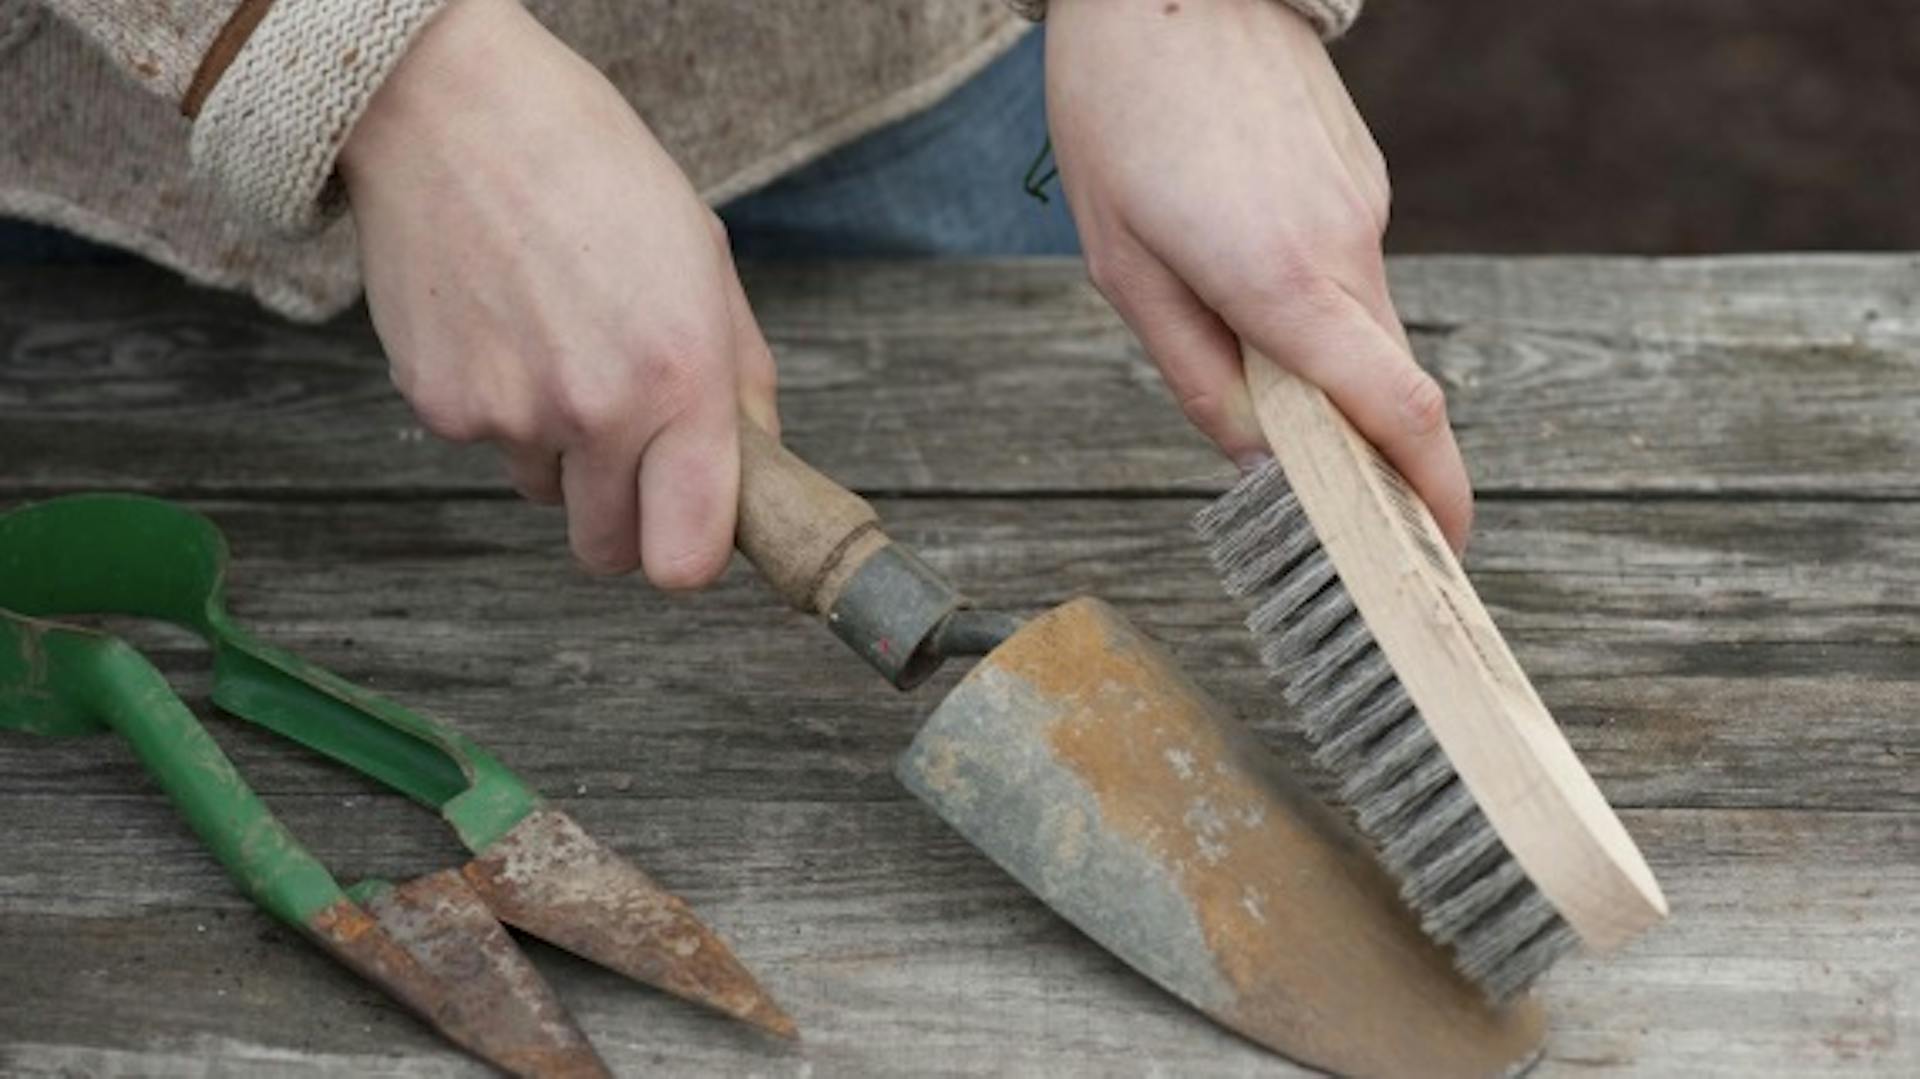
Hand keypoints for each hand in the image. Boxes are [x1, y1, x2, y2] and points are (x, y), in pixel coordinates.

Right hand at [339, 0, 777, 586]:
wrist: (448, 108)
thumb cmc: (590, 168)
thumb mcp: (703, 260)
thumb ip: (738, 379)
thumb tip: (753, 466)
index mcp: (680, 376)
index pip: (685, 560)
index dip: (687, 552)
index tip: (687, 526)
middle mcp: (594, 410)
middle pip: (608, 551)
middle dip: (622, 513)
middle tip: (623, 438)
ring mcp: (507, 414)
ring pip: (545, 493)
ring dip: (558, 448)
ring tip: (555, 339)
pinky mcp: (437, 406)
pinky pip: (485, 446)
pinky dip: (497, 404)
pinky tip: (503, 322)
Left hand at [1046, 0, 1471, 549]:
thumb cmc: (1119, 112)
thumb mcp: (1123, 266)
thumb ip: (1197, 373)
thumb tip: (1257, 458)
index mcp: (1284, 282)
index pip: (1399, 410)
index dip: (1434, 493)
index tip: (1445, 550)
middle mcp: (1346, 248)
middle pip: (1384, 384)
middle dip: (1360, 446)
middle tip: (1304, 475)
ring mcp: (1363, 208)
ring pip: (1363, 327)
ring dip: (1318, 363)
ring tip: (1220, 315)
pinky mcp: (1359, 179)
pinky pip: (1349, 271)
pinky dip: (1312, 300)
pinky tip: (1237, 252)